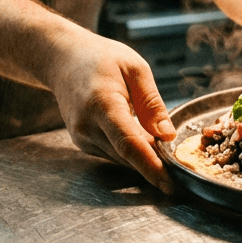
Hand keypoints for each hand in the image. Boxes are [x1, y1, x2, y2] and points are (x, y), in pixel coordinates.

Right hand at [46, 29, 176, 193]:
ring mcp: (82, 137)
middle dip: (154, 163)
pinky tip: (140, 136)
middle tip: (179, 162)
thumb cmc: (100, 58)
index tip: (170, 184)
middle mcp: (87, 126)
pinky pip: (113, 154)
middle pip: (127, 156)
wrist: (62, 59)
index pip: (129, 144)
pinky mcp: (83, 143)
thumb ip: (152, 104)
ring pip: (121, 158)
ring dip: (143, 156)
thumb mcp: (135, 69)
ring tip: (160, 141)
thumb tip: (168, 135)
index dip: (151, 167)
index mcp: (102, 104)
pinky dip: (130, 151)